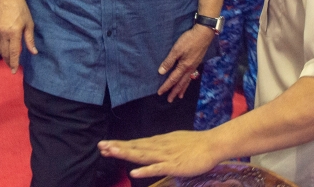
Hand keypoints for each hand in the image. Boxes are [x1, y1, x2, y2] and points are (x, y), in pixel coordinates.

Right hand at [0, 0, 36, 72]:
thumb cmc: (21, 10)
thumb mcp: (29, 24)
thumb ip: (30, 40)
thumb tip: (33, 52)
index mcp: (14, 33)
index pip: (13, 53)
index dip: (14, 63)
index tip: (14, 72)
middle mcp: (3, 34)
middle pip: (4, 53)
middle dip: (8, 62)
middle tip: (13, 67)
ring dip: (2, 56)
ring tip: (8, 59)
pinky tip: (2, 50)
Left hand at [98, 130, 220, 179]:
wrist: (213, 144)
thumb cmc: (195, 145)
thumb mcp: (174, 142)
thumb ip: (161, 146)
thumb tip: (149, 147)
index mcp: (159, 142)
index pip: (136, 143)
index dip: (121, 144)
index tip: (106, 145)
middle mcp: (159, 146)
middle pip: (136, 147)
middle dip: (118, 147)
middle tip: (101, 146)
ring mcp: (166, 155)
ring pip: (143, 155)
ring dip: (126, 153)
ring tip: (111, 152)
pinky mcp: (174, 165)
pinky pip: (158, 168)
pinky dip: (145, 170)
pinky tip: (134, 172)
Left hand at [157, 25, 213, 102]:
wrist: (204, 33)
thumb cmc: (189, 40)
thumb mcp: (176, 50)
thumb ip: (169, 61)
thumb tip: (161, 72)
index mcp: (184, 66)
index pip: (173, 79)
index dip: (166, 86)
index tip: (160, 93)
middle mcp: (190, 69)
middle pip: (181, 83)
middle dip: (174, 92)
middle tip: (170, 100)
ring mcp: (194, 65)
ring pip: (187, 81)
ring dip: (182, 89)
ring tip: (179, 96)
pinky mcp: (197, 61)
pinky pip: (191, 76)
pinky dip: (188, 82)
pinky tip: (188, 81)